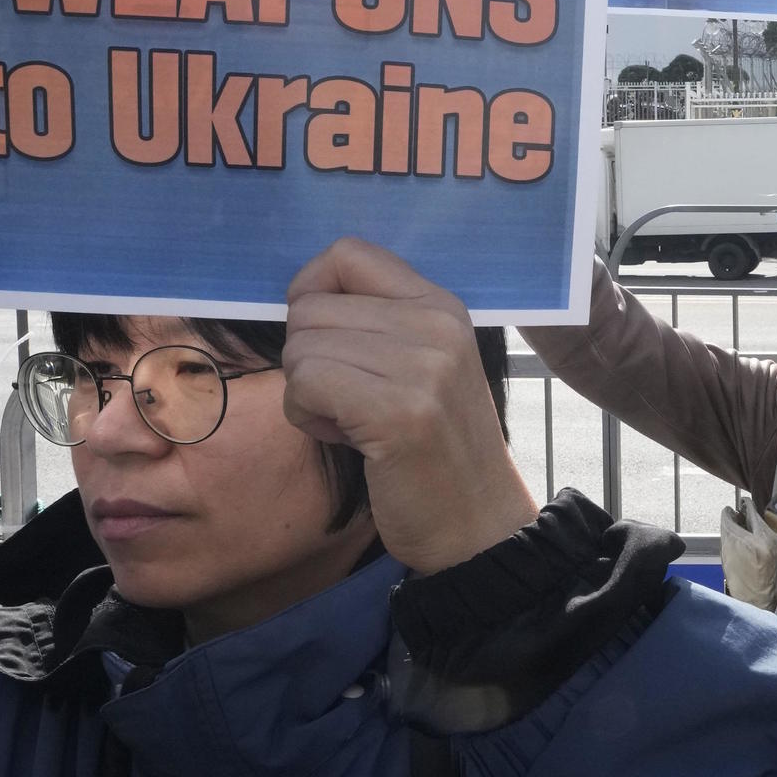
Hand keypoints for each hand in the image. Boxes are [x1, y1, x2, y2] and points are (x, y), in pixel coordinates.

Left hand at [282, 239, 538, 577]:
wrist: (477, 524)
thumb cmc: (434, 451)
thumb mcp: (422, 367)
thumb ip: (377, 326)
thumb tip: (299, 301)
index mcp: (442, 305)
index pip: (348, 253)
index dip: (311, 289)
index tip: (321, 337)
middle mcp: (436, 324)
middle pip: (310, 307)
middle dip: (307, 358)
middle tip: (348, 400)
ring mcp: (423, 365)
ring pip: (301, 347)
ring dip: (306, 394)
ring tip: (353, 423)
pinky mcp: (399, 410)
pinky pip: (305, 383)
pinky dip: (308, 416)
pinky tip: (349, 438)